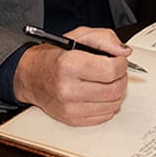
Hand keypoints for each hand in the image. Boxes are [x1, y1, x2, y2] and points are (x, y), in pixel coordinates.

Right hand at [11, 27, 130, 125]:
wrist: (32, 77)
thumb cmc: (55, 56)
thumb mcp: (79, 36)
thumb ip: (105, 39)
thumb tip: (124, 52)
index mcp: (68, 64)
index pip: (111, 70)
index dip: (121, 64)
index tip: (119, 60)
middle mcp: (67, 88)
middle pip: (114, 89)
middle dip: (121, 78)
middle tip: (115, 70)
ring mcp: (70, 107)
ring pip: (113, 104)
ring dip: (117, 92)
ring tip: (107, 81)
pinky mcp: (72, 120)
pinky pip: (105, 116)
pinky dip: (108, 104)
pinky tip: (100, 94)